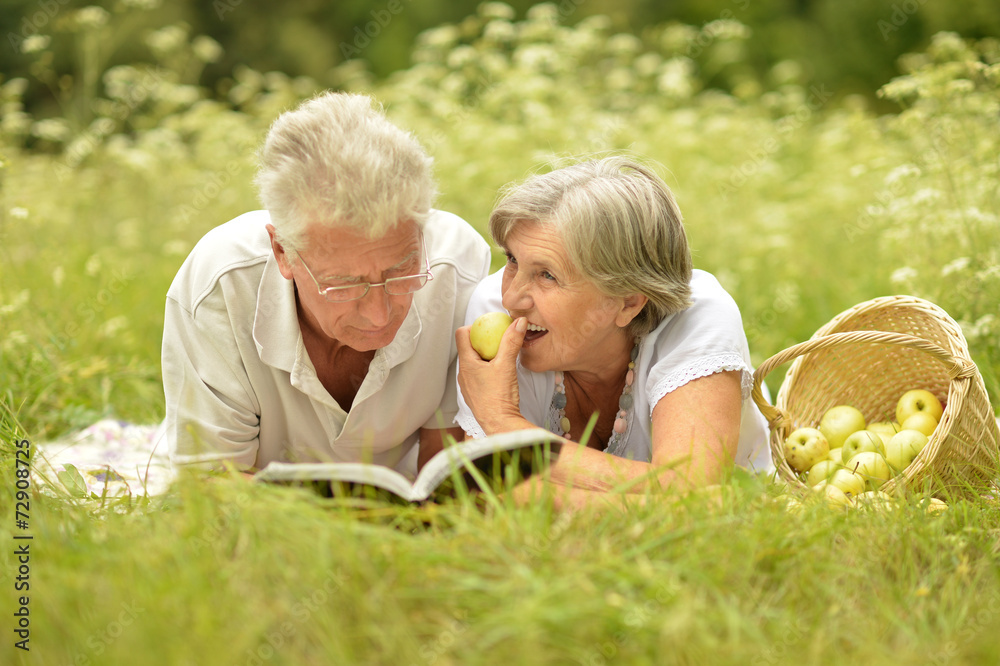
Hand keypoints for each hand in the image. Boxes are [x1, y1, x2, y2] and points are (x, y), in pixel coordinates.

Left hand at [456, 316, 527, 434]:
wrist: (499, 424)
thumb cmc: (499, 396)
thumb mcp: (507, 365)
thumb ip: (511, 342)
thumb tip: (518, 322)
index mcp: (466, 363)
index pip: (461, 334)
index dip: (473, 326)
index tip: (489, 327)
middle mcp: (463, 374)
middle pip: (468, 348)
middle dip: (482, 341)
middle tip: (498, 340)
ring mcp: (467, 386)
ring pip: (474, 363)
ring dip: (485, 356)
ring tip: (501, 356)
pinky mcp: (474, 395)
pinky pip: (478, 375)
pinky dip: (487, 369)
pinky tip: (500, 374)